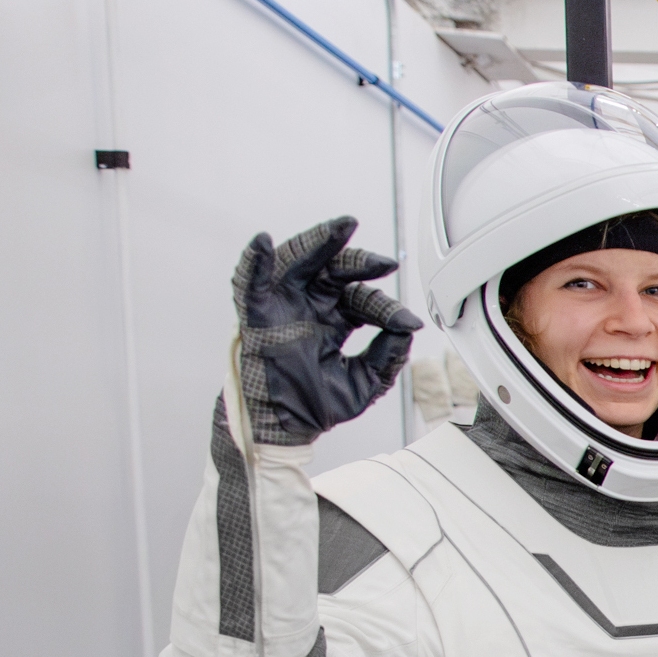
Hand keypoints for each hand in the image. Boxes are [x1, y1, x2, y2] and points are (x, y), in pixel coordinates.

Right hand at [230, 217, 423, 445]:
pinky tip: (261, 242)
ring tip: (341, 228)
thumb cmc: (318, 406)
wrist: (288, 429)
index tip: (407, 323)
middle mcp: (309, 306)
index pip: (363, 301)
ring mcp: (283, 307)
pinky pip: (250, 283)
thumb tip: (405, 330)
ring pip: (300, 264)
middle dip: (359, 261)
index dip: (387, 309)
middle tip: (385, 261)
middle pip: (334, 271)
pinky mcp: (257, 316)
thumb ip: (386, 357)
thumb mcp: (365, 382)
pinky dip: (253, 262)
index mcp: (335, 319)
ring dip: (318, 243)